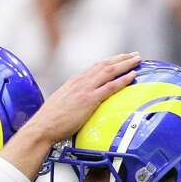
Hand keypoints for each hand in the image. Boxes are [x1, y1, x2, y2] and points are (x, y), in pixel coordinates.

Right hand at [21, 54, 140, 145]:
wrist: (43, 126)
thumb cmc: (50, 120)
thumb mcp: (62, 103)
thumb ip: (73, 99)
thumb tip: (79, 103)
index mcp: (74, 81)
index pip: (96, 67)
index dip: (110, 61)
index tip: (120, 58)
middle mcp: (80, 81)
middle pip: (105, 64)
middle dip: (121, 58)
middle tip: (135, 54)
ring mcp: (85, 89)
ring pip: (110, 71)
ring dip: (125, 64)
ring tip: (137, 60)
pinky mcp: (89, 99)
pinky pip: (110, 87)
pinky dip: (123, 79)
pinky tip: (132, 75)